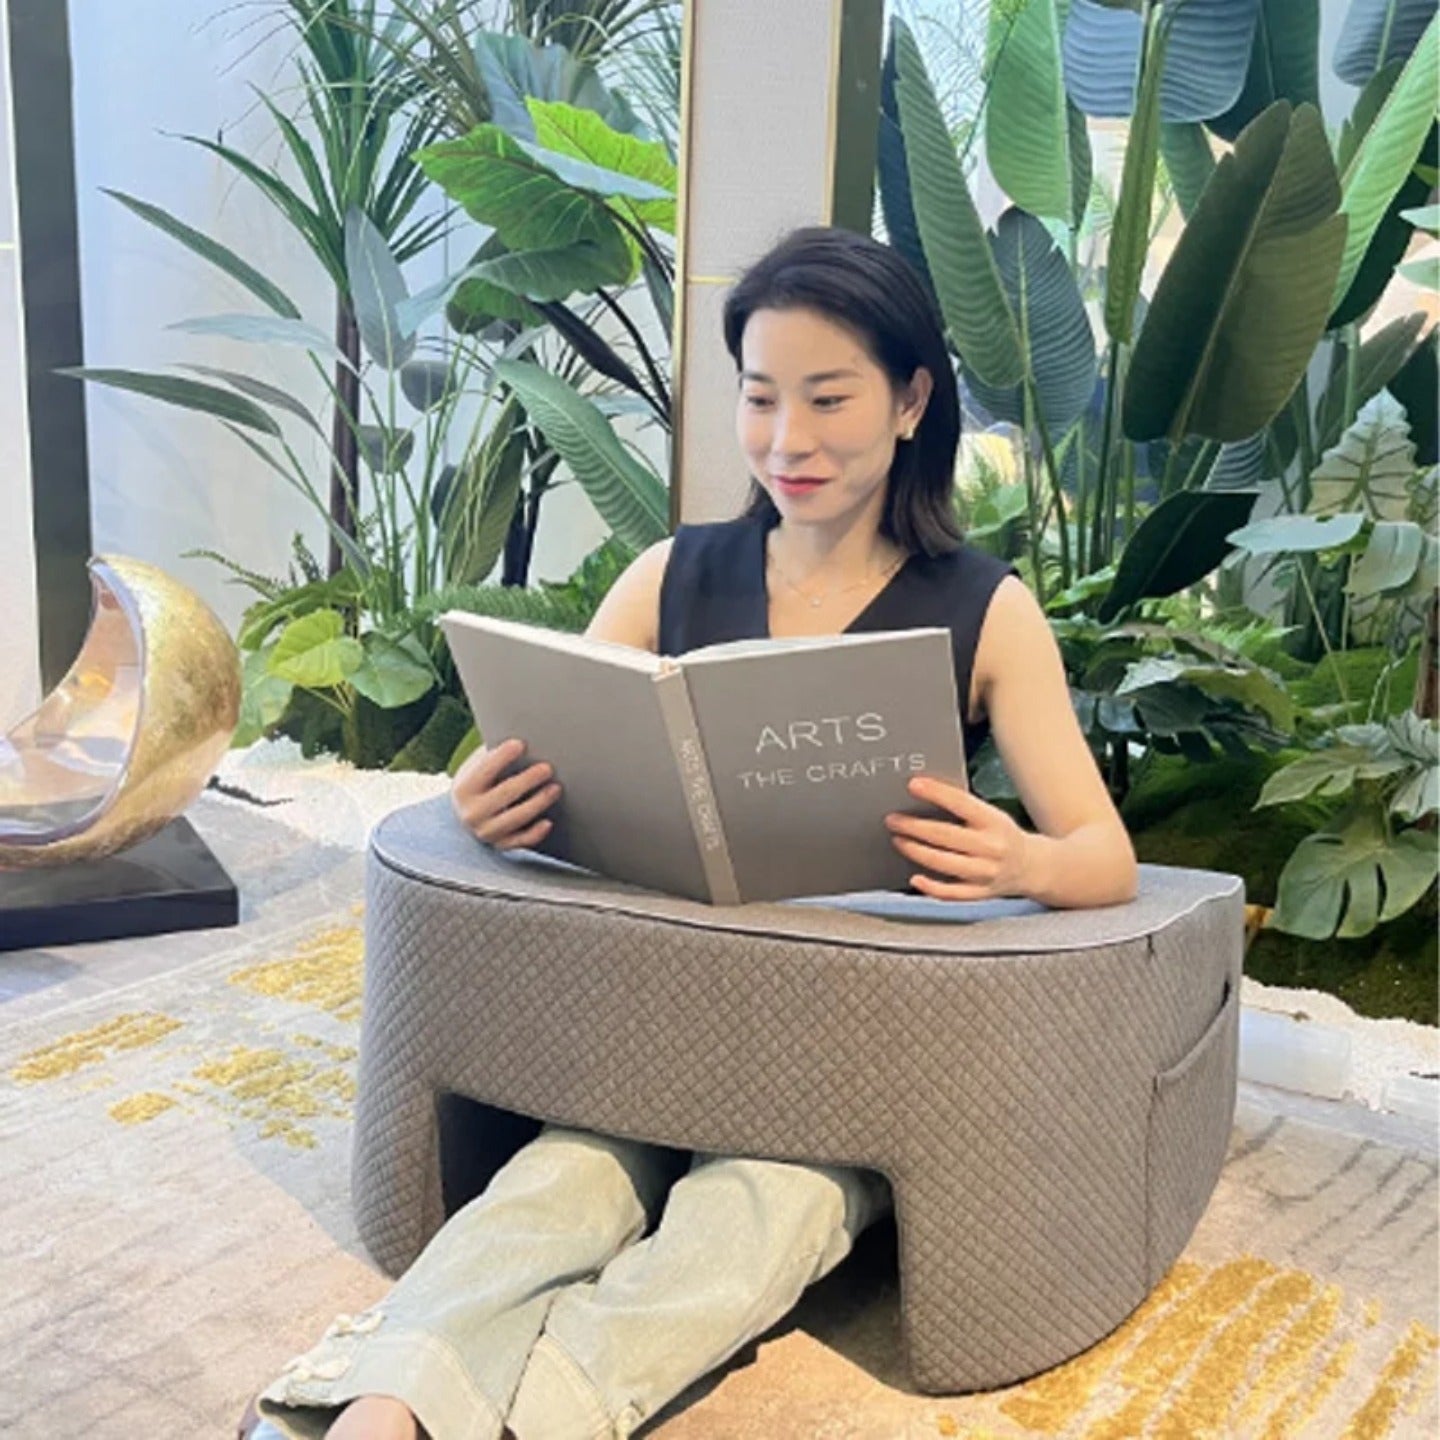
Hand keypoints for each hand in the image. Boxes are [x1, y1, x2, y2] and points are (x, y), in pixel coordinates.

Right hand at [451, 738, 560, 850]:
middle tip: (547, 768)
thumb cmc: (480, 781)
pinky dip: (534, 833)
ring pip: (516, 818)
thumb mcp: (478, 766)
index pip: (484, 770)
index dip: (502, 757)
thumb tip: (525, 741)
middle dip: (528, 780)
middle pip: (505, 794)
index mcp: (464, 789)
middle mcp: (472, 813)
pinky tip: (548, 822)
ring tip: (555, 788)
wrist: (467, 812)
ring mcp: (486, 832)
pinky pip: (520, 841)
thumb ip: (495, 757)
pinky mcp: (500, 845)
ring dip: (538, 803)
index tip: (520, 744)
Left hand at [885, 775, 1035, 900]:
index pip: (961, 803)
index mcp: (994, 822)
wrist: (1032, 867)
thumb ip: (963, 809)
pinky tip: (914, 878)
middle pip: (945, 835)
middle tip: (893, 819)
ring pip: (944, 863)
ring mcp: (986, 873)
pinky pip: (951, 893)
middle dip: (913, 826)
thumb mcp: (991, 815)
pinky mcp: (980, 893)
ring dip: (915, 851)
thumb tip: (924, 796)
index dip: (935, 793)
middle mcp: (991, 848)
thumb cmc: (1002, 835)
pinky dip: (931, 887)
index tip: (913, 785)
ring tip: (898, 840)